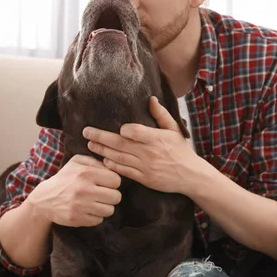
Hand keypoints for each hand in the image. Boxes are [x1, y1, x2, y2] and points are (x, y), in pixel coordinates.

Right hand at [25, 154, 121, 226]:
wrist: (43, 200)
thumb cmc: (65, 178)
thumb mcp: (77, 162)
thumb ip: (96, 162)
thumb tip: (112, 167)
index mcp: (86, 173)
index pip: (116, 181)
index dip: (112, 182)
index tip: (105, 183)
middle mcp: (84, 190)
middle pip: (116, 197)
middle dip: (111, 196)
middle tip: (103, 195)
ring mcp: (80, 206)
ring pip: (110, 210)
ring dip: (105, 207)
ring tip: (95, 202)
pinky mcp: (76, 219)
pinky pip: (99, 220)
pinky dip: (95, 216)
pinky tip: (88, 210)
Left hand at [82, 96, 202, 194]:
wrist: (190, 175)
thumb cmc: (181, 150)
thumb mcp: (174, 129)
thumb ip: (161, 114)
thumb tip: (151, 99)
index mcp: (157, 138)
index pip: (135, 131)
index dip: (124, 130)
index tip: (118, 128)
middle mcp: (149, 152)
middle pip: (121, 144)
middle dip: (101, 137)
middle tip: (86, 132)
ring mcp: (146, 167)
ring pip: (119, 157)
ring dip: (102, 151)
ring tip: (90, 145)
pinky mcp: (144, 178)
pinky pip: (124, 171)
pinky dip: (113, 166)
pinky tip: (104, 160)